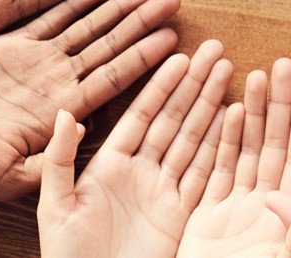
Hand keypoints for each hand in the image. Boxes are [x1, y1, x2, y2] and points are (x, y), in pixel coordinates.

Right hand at [0, 0, 180, 199]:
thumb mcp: (12, 175)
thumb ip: (52, 157)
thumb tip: (85, 129)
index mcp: (62, 111)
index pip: (114, 78)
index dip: (144, 58)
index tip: (174, 38)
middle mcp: (56, 83)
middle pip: (109, 46)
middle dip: (141, 23)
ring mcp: (36, 63)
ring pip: (86, 27)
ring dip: (117, 7)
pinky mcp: (10, 47)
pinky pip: (47, 15)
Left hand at [39, 41, 232, 257]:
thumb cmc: (66, 256)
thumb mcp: (55, 206)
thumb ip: (59, 159)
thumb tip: (66, 113)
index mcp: (109, 165)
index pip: (141, 114)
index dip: (161, 85)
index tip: (179, 55)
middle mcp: (139, 172)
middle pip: (173, 120)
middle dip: (194, 86)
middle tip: (215, 52)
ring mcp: (163, 192)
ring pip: (193, 140)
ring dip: (212, 107)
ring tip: (228, 73)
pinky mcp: (181, 215)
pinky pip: (205, 173)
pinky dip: (221, 147)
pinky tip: (235, 119)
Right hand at [177, 59, 290, 257]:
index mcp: (286, 219)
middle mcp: (262, 209)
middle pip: (272, 146)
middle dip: (277, 105)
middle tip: (284, 63)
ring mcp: (233, 211)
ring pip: (242, 151)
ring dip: (248, 113)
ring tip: (252, 72)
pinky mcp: (204, 219)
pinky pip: (214, 171)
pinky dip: (219, 142)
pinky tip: (226, 110)